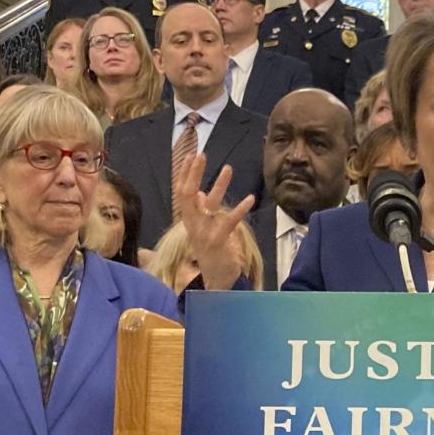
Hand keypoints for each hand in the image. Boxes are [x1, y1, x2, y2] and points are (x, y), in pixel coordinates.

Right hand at [176, 153, 254, 289]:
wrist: (215, 280)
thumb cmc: (211, 252)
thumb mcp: (203, 228)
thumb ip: (200, 210)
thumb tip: (198, 193)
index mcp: (189, 220)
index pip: (183, 193)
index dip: (186, 174)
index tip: (191, 156)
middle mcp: (193, 224)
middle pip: (188, 195)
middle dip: (193, 174)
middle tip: (200, 155)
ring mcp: (204, 233)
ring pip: (210, 205)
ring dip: (219, 185)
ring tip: (228, 167)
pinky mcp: (219, 241)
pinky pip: (229, 222)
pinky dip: (240, 210)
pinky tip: (250, 198)